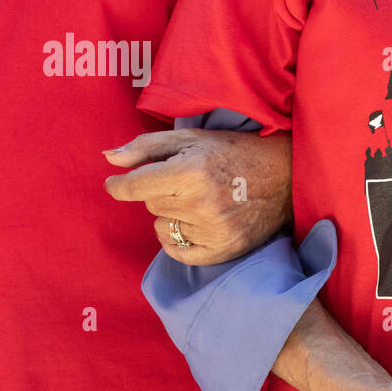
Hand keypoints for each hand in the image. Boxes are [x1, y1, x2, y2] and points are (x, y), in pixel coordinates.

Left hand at [103, 128, 291, 265]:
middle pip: (150, 205)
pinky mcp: (224, 248)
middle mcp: (201, 203)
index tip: (114, 184)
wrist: (283, 174)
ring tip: (200, 200)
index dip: (118, 185)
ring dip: (173, 214)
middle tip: (188, 181)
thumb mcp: (190, 138)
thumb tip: (108, 158)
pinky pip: (178, 252)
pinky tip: (193, 224)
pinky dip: (177, 239)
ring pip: (162, 226)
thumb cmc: (233, 151)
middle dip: (161, 192)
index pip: (132, 187)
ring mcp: (214, 229)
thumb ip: (146, 147)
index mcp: (190, 171)